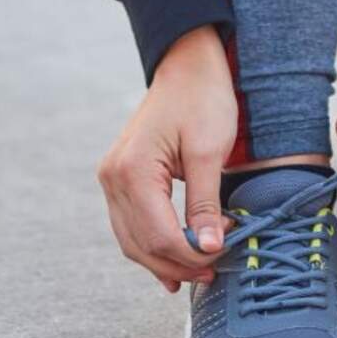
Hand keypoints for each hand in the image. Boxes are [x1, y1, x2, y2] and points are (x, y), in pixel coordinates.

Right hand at [95, 25, 237, 292]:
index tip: (224, 255)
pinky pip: (131, 224)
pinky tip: (174, 260)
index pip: (159, 235)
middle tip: (215, 272)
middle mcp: (113, 177)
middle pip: (141, 244)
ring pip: (132, 240)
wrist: (187, 65)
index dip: (191, 255)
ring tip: (198, 272)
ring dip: (163, 260)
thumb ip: (205, 203)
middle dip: (178, 264)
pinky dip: (152, 244)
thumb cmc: (202, 99)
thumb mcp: (209, 152)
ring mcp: (112, 177)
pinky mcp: (120, 177)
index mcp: (133, 170)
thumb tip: (209, 248)